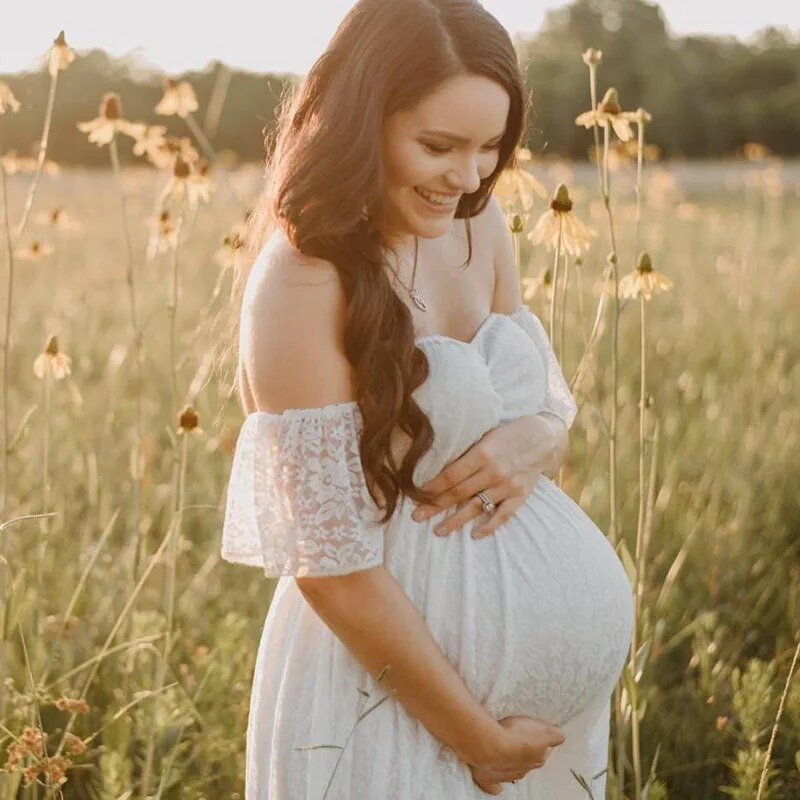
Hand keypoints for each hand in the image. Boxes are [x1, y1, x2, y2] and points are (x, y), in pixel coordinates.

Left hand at [411, 413, 565, 538]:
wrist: (545, 437)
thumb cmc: (510, 432)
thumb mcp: (486, 433)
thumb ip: (467, 450)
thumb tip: (437, 464)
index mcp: (483, 452)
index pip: (451, 475)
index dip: (432, 487)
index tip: (416, 494)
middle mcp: (495, 471)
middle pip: (458, 493)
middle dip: (435, 506)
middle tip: (416, 517)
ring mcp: (508, 485)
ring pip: (476, 507)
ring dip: (455, 521)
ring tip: (438, 531)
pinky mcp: (520, 495)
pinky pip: (503, 515)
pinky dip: (489, 526)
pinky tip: (474, 535)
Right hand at [466, 715, 565, 794]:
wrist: (489, 745)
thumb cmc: (516, 736)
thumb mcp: (544, 731)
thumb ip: (554, 736)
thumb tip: (560, 738)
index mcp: (536, 759)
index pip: (542, 753)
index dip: (539, 743)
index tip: (536, 736)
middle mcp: (522, 770)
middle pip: (527, 763)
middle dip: (525, 755)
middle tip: (519, 741)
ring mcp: (504, 775)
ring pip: (512, 773)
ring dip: (510, 765)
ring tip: (505, 754)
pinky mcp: (488, 778)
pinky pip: (493, 786)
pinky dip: (495, 785)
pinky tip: (496, 785)